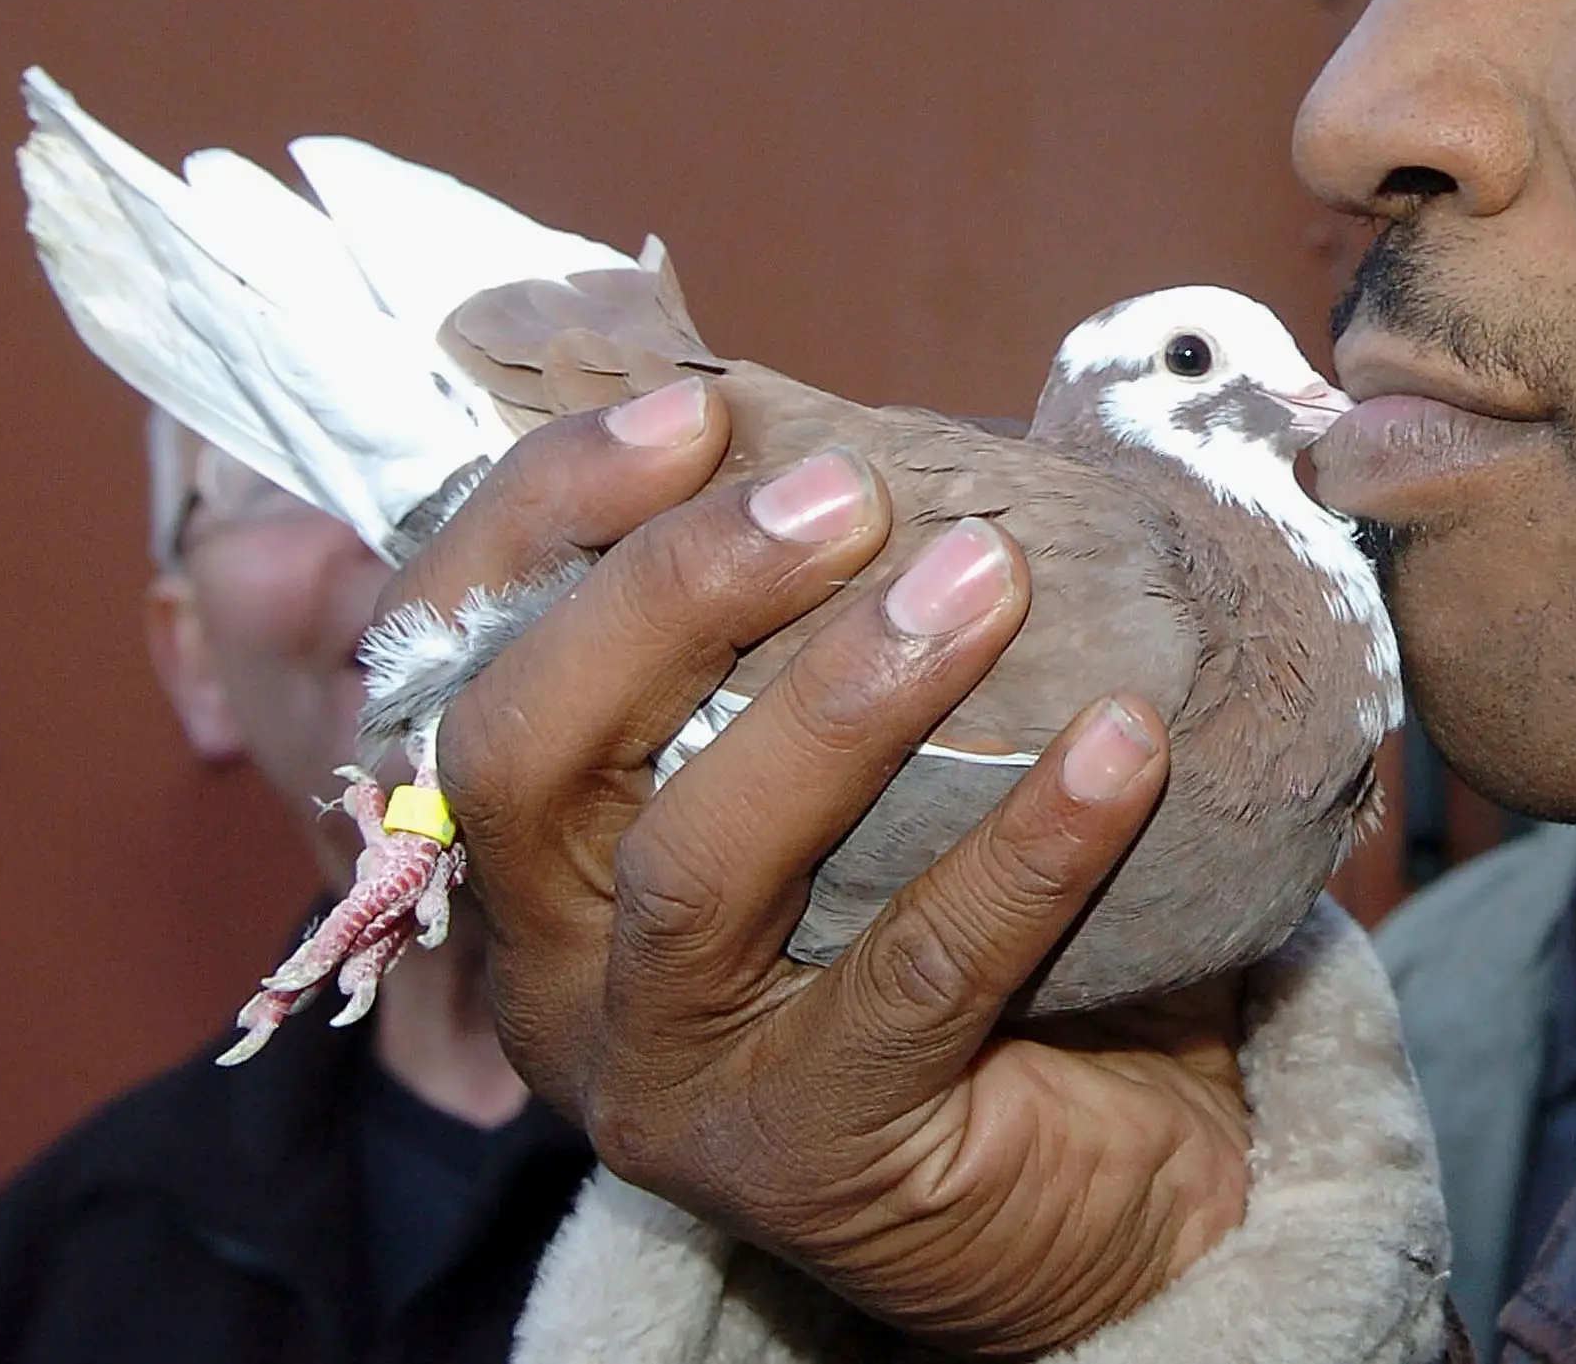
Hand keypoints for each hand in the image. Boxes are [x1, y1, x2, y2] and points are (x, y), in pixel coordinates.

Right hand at [412, 379, 1253, 1356]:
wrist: (1083, 1170)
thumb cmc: (946, 920)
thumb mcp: (849, 765)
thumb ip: (811, 627)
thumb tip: (866, 423)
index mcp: (531, 842)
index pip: (453, 658)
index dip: (546, 517)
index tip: (693, 406)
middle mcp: (554, 964)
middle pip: (529, 756)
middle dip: (674, 594)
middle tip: (847, 494)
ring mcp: (666, 1075)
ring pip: (698, 867)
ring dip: (843, 699)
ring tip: (987, 580)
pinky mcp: (809, 1159)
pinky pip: (913, 980)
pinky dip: (1021, 847)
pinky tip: (1122, 748)